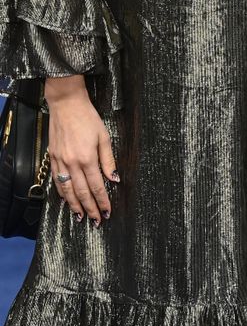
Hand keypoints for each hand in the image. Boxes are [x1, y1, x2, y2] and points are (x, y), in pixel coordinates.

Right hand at [44, 76, 118, 225]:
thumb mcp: (104, 136)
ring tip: (81, 217)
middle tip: (96, 221)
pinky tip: (66, 200)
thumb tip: (114, 179)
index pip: (96, 186)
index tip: (107, 212)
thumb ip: (108, 160)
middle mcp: (72, 163)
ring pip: (67, 190)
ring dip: (75, 205)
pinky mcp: (53, 158)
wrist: (66, 104)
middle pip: (82, 192)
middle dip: (90, 208)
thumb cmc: (88, 118)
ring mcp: (60, 162)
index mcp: (87, 158)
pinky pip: (56, 181)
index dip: (102, 201)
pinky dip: (62, 193)